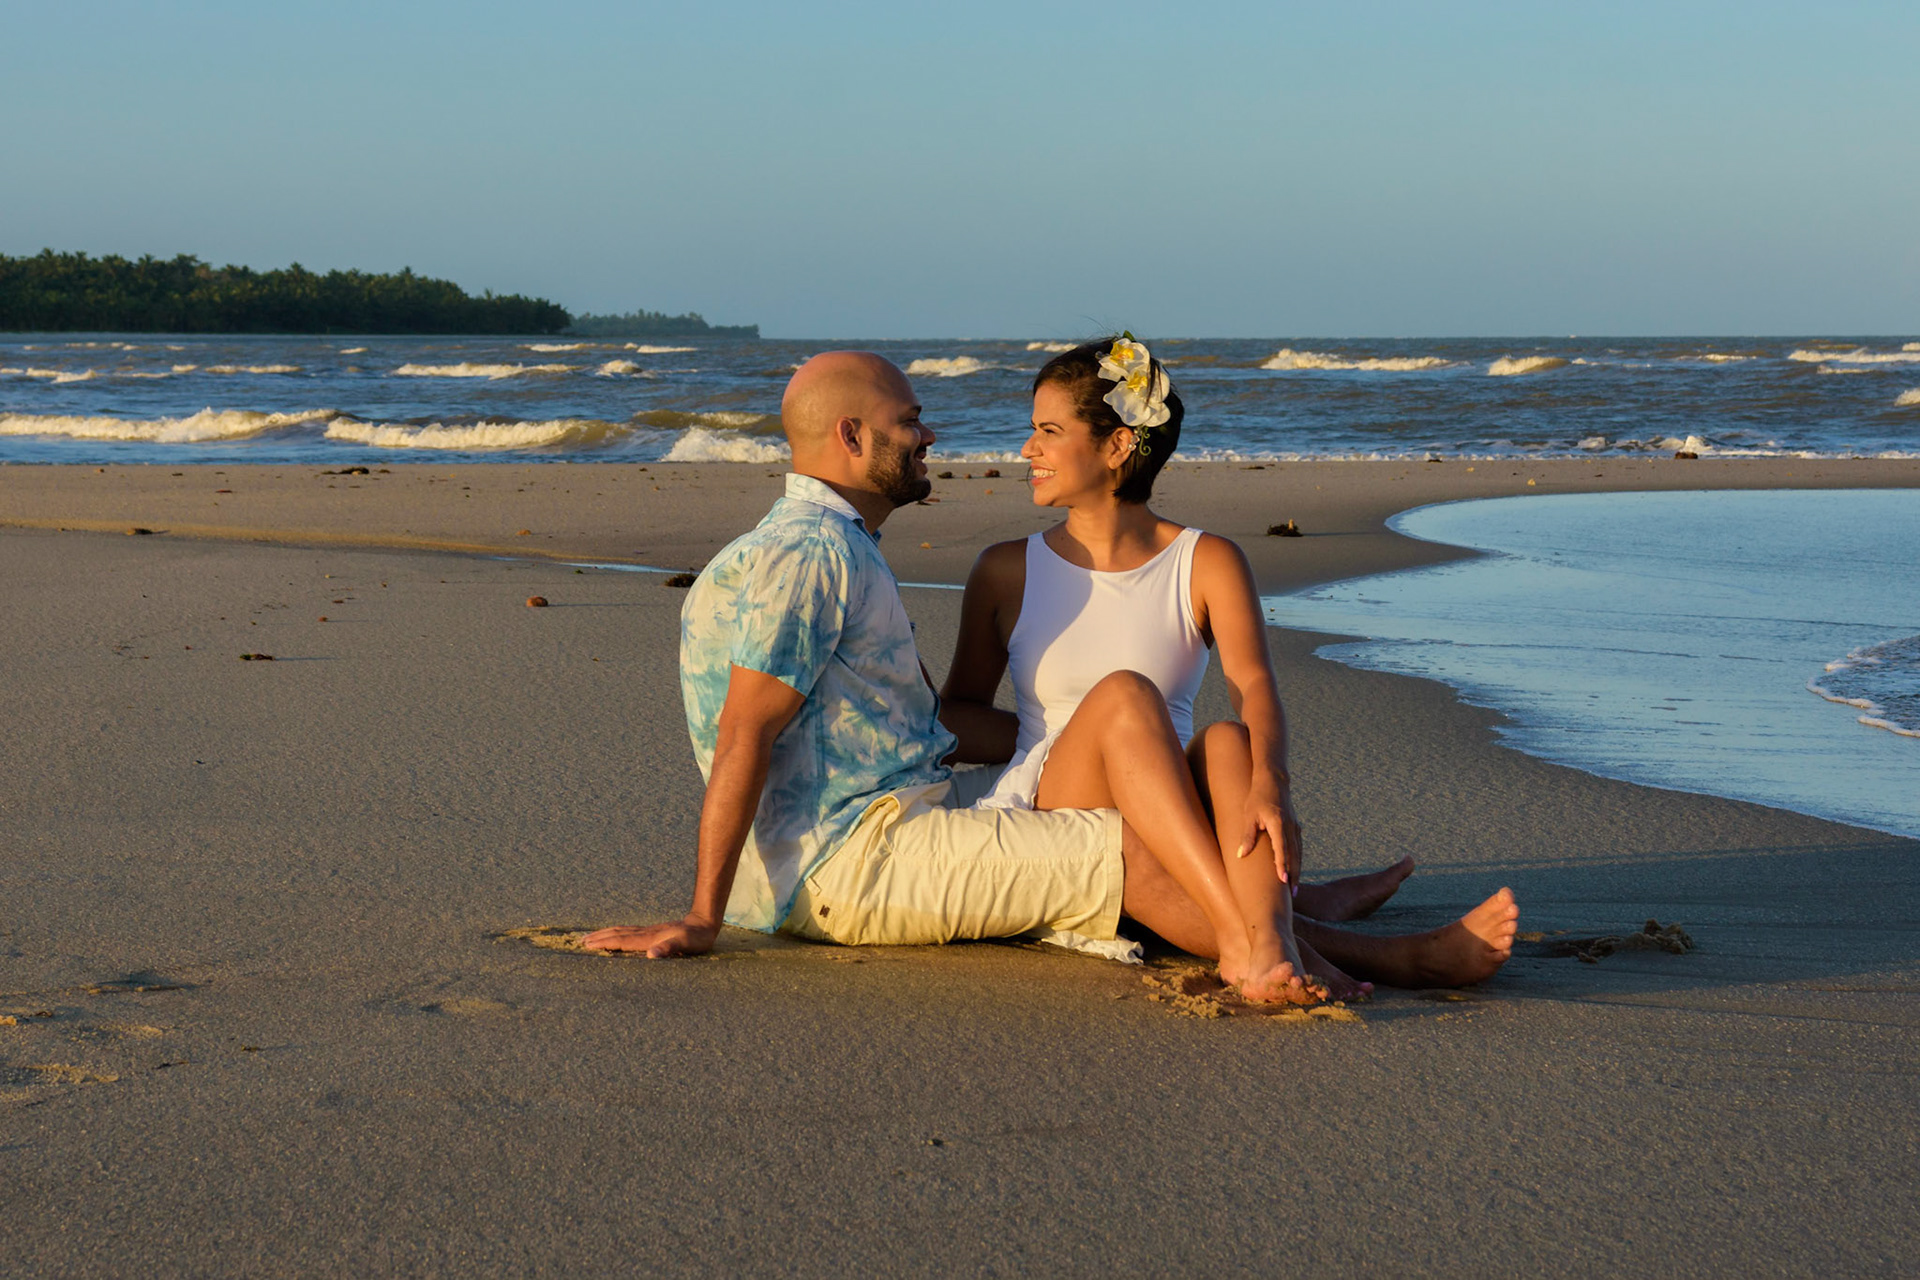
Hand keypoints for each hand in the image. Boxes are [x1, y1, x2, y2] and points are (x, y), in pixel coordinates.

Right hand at [580, 918, 717, 957]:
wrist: (704, 924)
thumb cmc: (696, 939)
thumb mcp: (686, 945)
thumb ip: (668, 949)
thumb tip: (651, 955)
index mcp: (649, 938)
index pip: (622, 941)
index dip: (604, 943)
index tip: (587, 945)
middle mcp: (645, 933)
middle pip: (617, 934)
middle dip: (598, 938)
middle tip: (580, 941)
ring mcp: (648, 931)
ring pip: (621, 931)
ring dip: (604, 934)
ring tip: (589, 937)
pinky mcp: (652, 932)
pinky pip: (628, 932)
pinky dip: (616, 933)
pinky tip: (613, 935)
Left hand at [1237, 781, 1302, 885]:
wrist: (1274, 782)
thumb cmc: (1257, 798)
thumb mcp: (1248, 815)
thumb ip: (1247, 835)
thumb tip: (1241, 855)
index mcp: (1277, 822)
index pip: (1281, 848)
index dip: (1282, 865)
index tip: (1283, 880)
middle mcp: (1290, 826)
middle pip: (1294, 855)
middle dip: (1293, 874)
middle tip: (1292, 894)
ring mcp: (1295, 827)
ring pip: (1298, 853)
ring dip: (1297, 870)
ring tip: (1294, 888)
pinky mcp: (1296, 828)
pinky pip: (1298, 848)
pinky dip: (1297, 861)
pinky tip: (1295, 872)